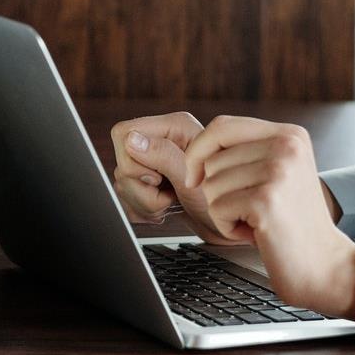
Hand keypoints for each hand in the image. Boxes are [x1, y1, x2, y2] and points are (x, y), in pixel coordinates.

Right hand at [108, 112, 249, 245]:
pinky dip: (142, 210)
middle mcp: (161, 140)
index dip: (135, 161)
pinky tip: (164, 209)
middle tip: (169, 195)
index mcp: (173, 126)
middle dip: (141, 187)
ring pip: (122, 182)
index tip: (160, 177)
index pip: (123, 134)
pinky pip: (125, 197)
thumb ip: (163, 155)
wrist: (233, 227)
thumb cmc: (225, 200)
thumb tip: (131, 140)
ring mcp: (153, 162)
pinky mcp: (148, 183)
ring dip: (145, 202)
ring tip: (171, 203)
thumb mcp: (193, 178)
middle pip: (121, 161)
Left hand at [182, 116, 354, 317]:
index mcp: (290, 134)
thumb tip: (195, 150)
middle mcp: (286, 145)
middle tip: (251, 210)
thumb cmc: (292, 224)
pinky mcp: (265, 200)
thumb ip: (247, 152)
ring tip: (257, 221)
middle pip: (212, 159)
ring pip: (211, 185)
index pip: (222, 126)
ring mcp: (277, 171)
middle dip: (218, 191)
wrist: (325, 266)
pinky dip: (228, 228)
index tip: (194, 177)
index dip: (198, 151)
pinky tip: (257, 233)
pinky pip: (217, 209)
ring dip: (225, 211)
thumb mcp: (277, 173)